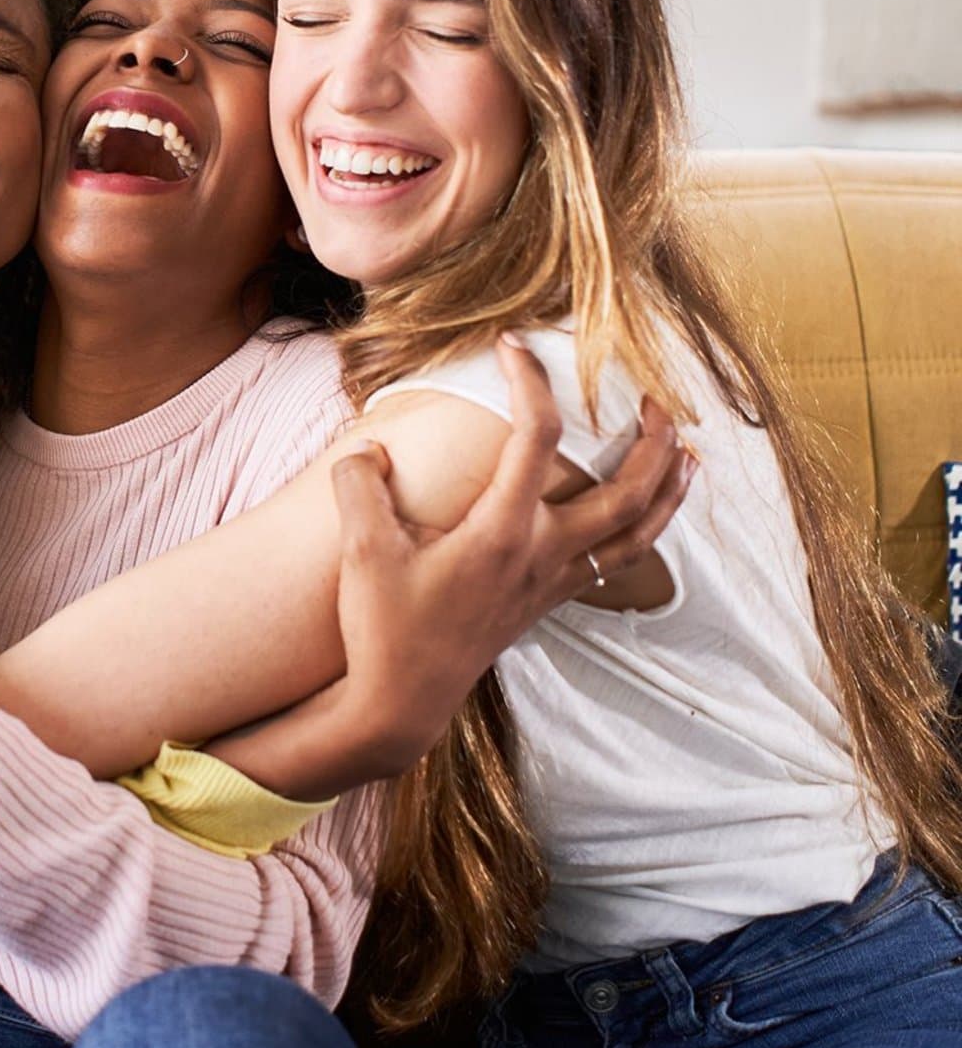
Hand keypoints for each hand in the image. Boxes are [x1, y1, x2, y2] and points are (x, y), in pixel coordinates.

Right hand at [323, 336, 692, 778]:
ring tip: (687, 449)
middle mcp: (541, 554)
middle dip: (650, 440)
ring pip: (638, 531)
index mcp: (501, 532)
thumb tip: (371, 450)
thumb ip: (360, 487)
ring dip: (669, 488)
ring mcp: (552, 582)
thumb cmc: (384, 627)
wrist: (402, 701)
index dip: (530, 381)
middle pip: (626, 491)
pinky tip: (648, 514)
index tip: (514, 346)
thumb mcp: (361, 551)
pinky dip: (647, 530)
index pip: (534, 438)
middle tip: (653, 397)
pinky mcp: (549, 602)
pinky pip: (620, 560)